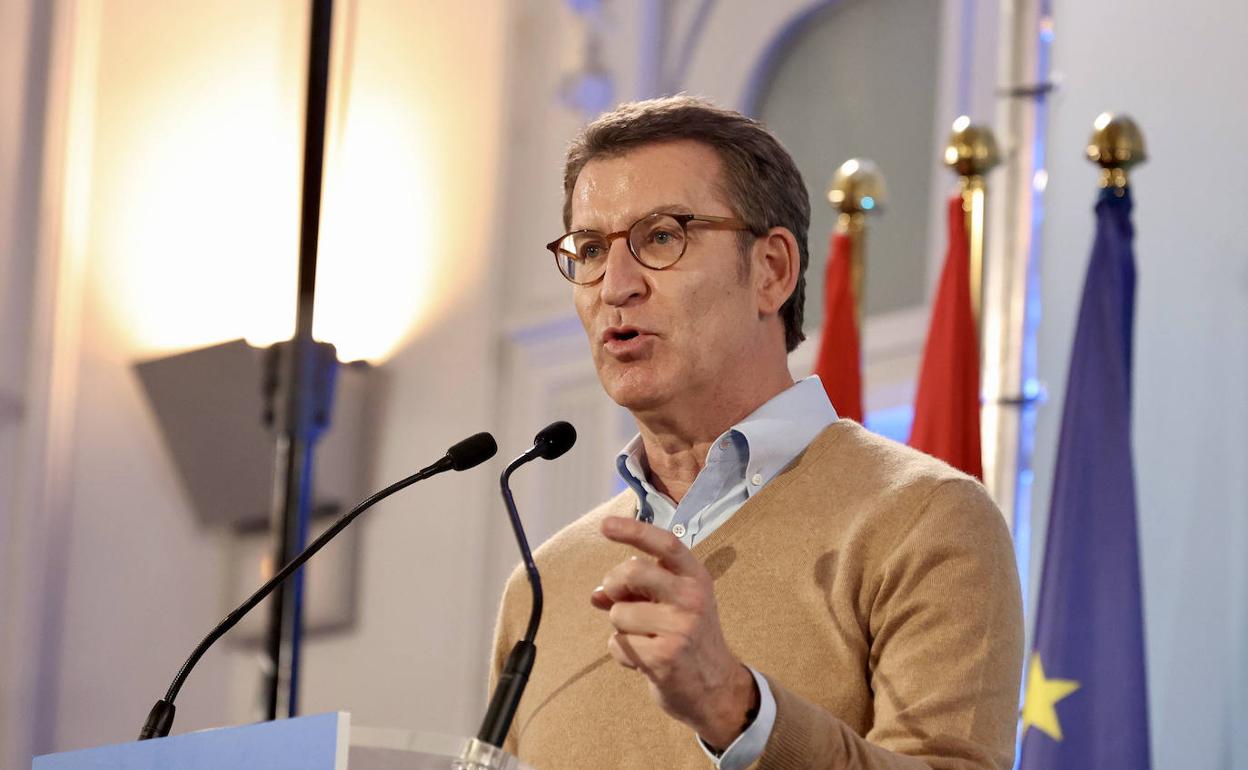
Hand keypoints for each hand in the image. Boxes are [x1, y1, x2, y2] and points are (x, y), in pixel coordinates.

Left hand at [591, 516, 757, 749]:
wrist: (717, 688)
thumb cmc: (688, 638)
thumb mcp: (673, 604)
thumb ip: (638, 591)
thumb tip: (596, 594)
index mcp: (696, 578)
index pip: (666, 543)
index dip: (634, 531)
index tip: (605, 526)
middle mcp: (692, 598)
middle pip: (632, 572)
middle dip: (614, 585)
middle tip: (618, 599)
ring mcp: (680, 628)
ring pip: (618, 613)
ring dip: (621, 628)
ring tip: (645, 639)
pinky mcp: (664, 658)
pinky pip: (618, 644)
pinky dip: (622, 653)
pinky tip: (645, 660)